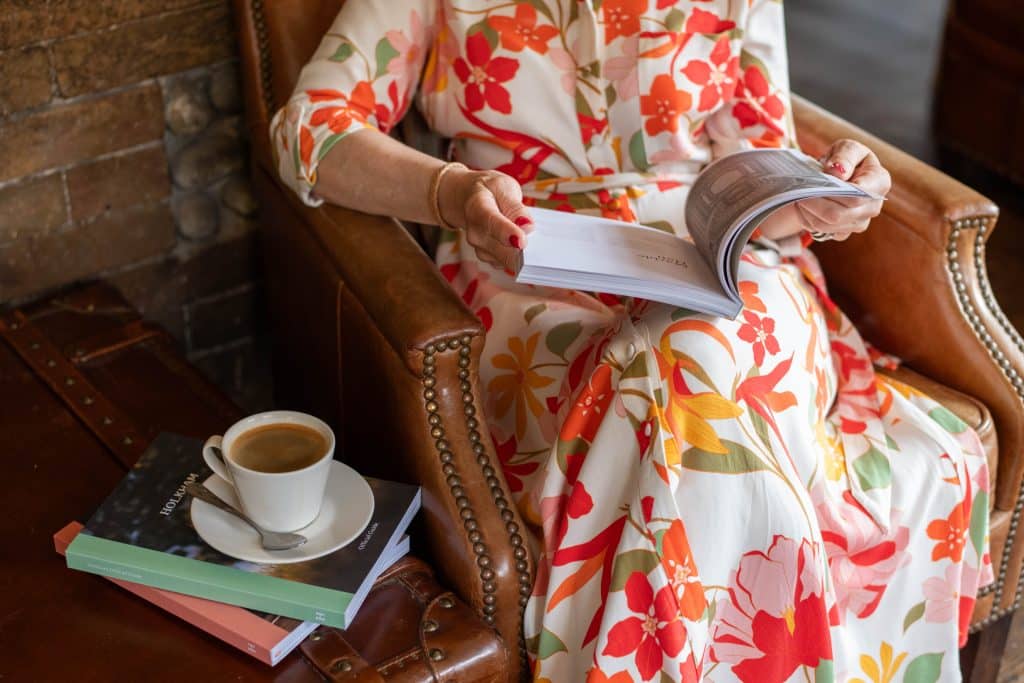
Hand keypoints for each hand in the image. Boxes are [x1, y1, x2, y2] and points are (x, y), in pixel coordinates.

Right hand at [438, 167, 532, 271]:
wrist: (469, 200)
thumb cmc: (490, 192)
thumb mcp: (503, 187)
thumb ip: (515, 206)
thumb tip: (527, 226)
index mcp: (476, 208)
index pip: (490, 222)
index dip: (506, 233)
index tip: (521, 242)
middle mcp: (475, 234)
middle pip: (502, 250)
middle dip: (523, 248)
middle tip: (536, 236)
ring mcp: (480, 249)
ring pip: (510, 259)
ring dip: (523, 250)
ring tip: (525, 232)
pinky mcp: (490, 259)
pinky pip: (511, 262)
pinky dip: (520, 254)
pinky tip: (521, 241)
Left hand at [759, 139, 891, 241]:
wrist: (839, 175)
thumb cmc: (846, 159)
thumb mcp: (847, 147)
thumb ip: (845, 155)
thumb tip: (838, 172)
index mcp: (879, 182)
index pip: (857, 196)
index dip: (833, 193)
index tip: (813, 184)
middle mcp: (873, 206)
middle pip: (839, 214)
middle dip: (814, 203)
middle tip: (799, 191)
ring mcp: (860, 222)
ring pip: (827, 225)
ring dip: (808, 212)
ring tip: (799, 196)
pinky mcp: (845, 232)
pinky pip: (822, 231)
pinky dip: (807, 220)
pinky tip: (804, 207)